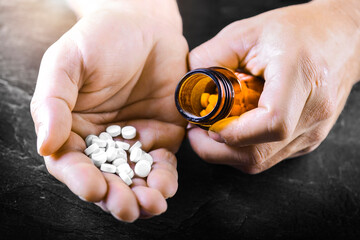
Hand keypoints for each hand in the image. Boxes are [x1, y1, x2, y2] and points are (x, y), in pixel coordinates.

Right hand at [30, 0, 187, 220]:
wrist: (145, 25)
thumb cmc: (100, 38)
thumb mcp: (67, 61)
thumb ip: (53, 101)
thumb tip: (45, 144)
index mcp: (72, 127)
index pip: (71, 163)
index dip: (81, 179)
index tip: (94, 189)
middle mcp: (102, 140)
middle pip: (105, 178)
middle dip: (116, 197)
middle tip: (128, 208)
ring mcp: (133, 140)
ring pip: (135, 178)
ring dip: (143, 196)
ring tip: (153, 203)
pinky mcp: (161, 136)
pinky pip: (162, 164)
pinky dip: (165, 178)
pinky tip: (167, 185)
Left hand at [188, 0, 359, 172]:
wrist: (341, 38)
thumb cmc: (296, 31)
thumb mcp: (247, 32)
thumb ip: (212, 56)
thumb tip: (188, 83)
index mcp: (300, 77)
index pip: (271, 123)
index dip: (233, 132)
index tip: (208, 125)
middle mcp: (313, 111)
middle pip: (259, 153)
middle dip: (217, 150)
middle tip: (198, 132)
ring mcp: (314, 130)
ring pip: (261, 162)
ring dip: (229, 152)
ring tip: (214, 130)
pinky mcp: (309, 139)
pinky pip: (270, 157)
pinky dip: (246, 150)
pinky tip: (237, 131)